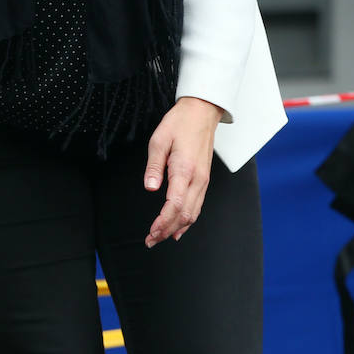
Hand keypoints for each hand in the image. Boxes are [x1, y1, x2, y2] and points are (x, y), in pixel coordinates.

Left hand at [143, 96, 222, 246]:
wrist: (202, 112)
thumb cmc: (179, 124)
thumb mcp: (158, 141)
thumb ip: (153, 167)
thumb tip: (150, 187)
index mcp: (184, 170)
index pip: (175, 205)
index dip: (163, 222)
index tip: (151, 232)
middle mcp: (198, 179)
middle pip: (184, 214)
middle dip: (166, 231)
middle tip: (150, 241)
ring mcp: (203, 180)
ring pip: (193, 213)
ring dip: (176, 228)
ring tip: (160, 238)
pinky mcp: (204, 179)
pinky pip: (197, 205)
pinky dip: (187, 220)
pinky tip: (178, 229)